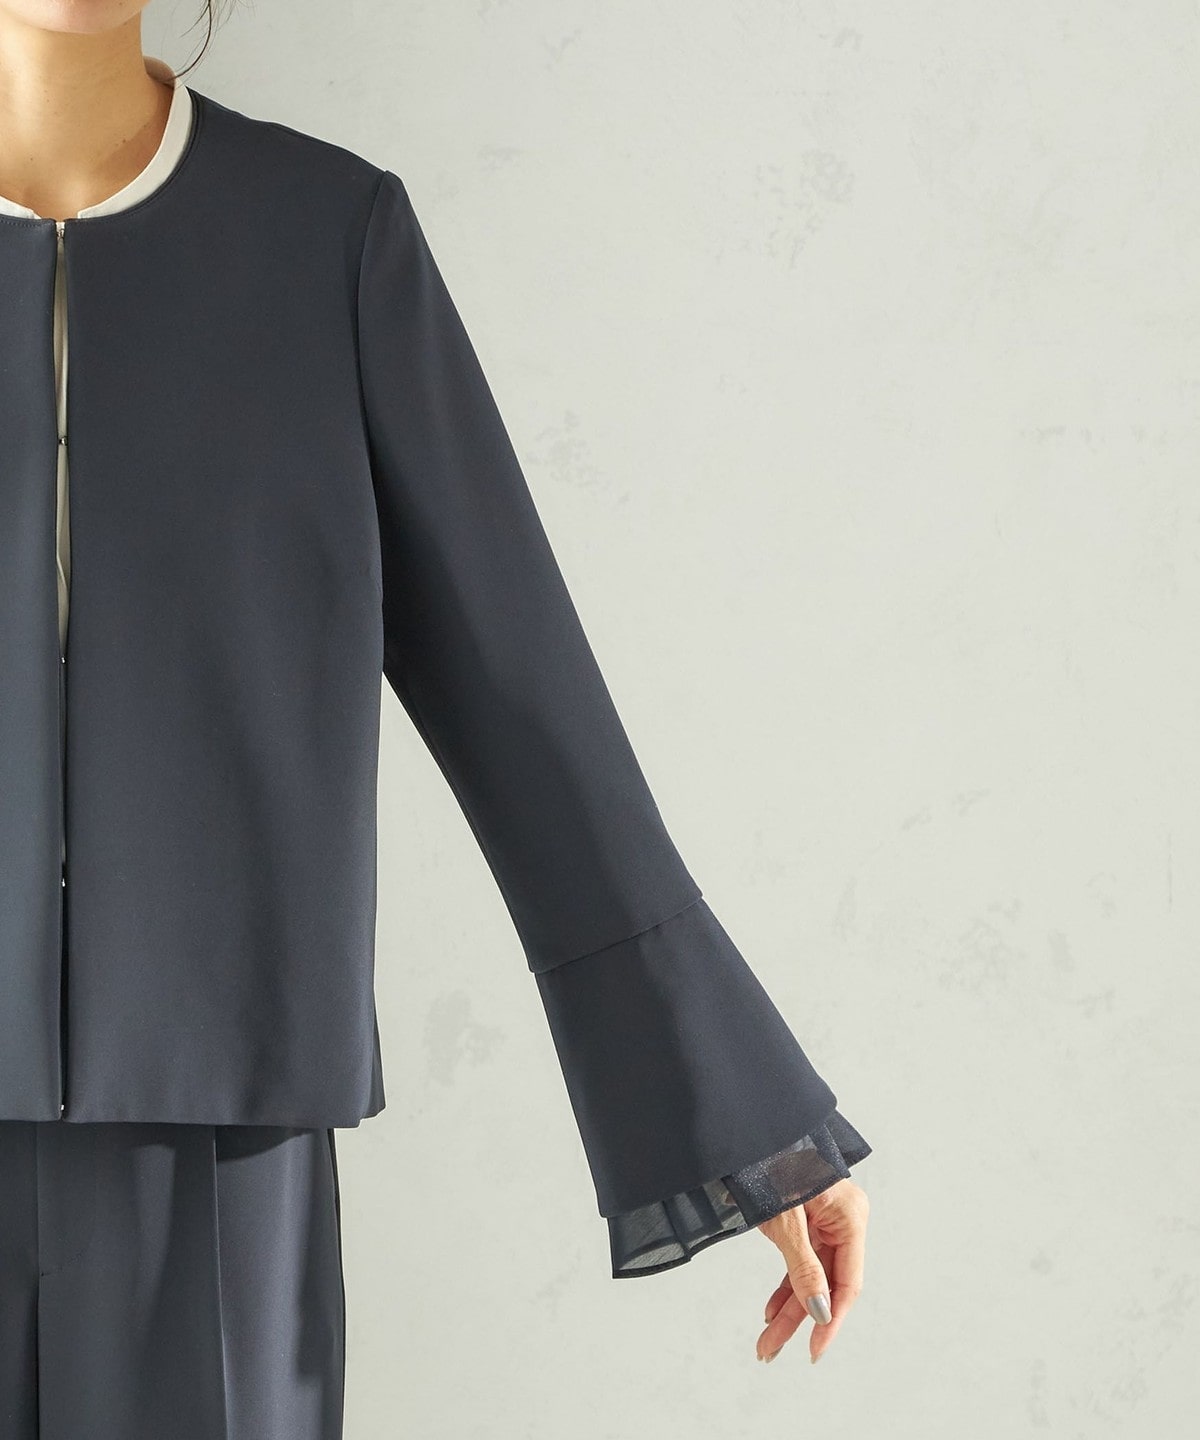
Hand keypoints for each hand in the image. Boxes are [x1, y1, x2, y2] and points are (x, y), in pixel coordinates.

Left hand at [754, 1178, 868, 1365]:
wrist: (751, 1130)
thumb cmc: (770, 1160)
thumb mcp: (786, 1219)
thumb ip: (803, 1266)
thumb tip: (820, 1312)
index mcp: (850, 1216)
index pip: (847, 1283)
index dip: (831, 1319)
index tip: (814, 1349)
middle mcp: (842, 1221)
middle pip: (825, 1283)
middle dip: (798, 1319)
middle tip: (770, 1351)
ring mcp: (823, 1221)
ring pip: (810, 1276)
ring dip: (788, 1308)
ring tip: (766, 1342)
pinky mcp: (804, 1221)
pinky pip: (799, 1261)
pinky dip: (784, 1286)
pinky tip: (771, 1311)